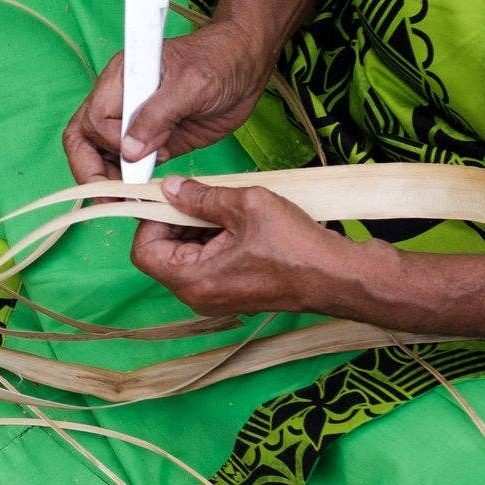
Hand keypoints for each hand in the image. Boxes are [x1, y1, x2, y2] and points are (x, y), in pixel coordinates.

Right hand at [63, 20, 275, 183]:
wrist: (248, 64)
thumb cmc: (220, 61)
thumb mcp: (191, 84)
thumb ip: (157, 116)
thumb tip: (129, 151)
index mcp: (122, 79)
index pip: (95, 119)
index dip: (111, 143)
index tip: (136, 159)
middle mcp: (121, 101)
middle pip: (85, 139)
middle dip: (91, 170)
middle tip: (110, 200)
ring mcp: (137, 122)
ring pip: (104, 155)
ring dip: (111, 180)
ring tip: (130, 202)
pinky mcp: (156, 140)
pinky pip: (133, 164)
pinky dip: (133, 182)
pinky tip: (145, 194)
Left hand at [132, 176, 371, 316]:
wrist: (340, 277)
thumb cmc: (297, 247)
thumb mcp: (247, 206)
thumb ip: (202, 196)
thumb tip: (170, 187)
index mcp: (193, 281)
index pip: (144, 250)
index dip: (152, 219)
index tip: (171, 196)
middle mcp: (198, 296)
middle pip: (163, 252)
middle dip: (177, 219)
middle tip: (202, 195)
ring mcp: (215, 296)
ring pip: (186, 254)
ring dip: (198, 226)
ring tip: (227, 206)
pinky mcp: (232, 291)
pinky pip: (207, 261)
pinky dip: (214, 238)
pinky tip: (238, 221)